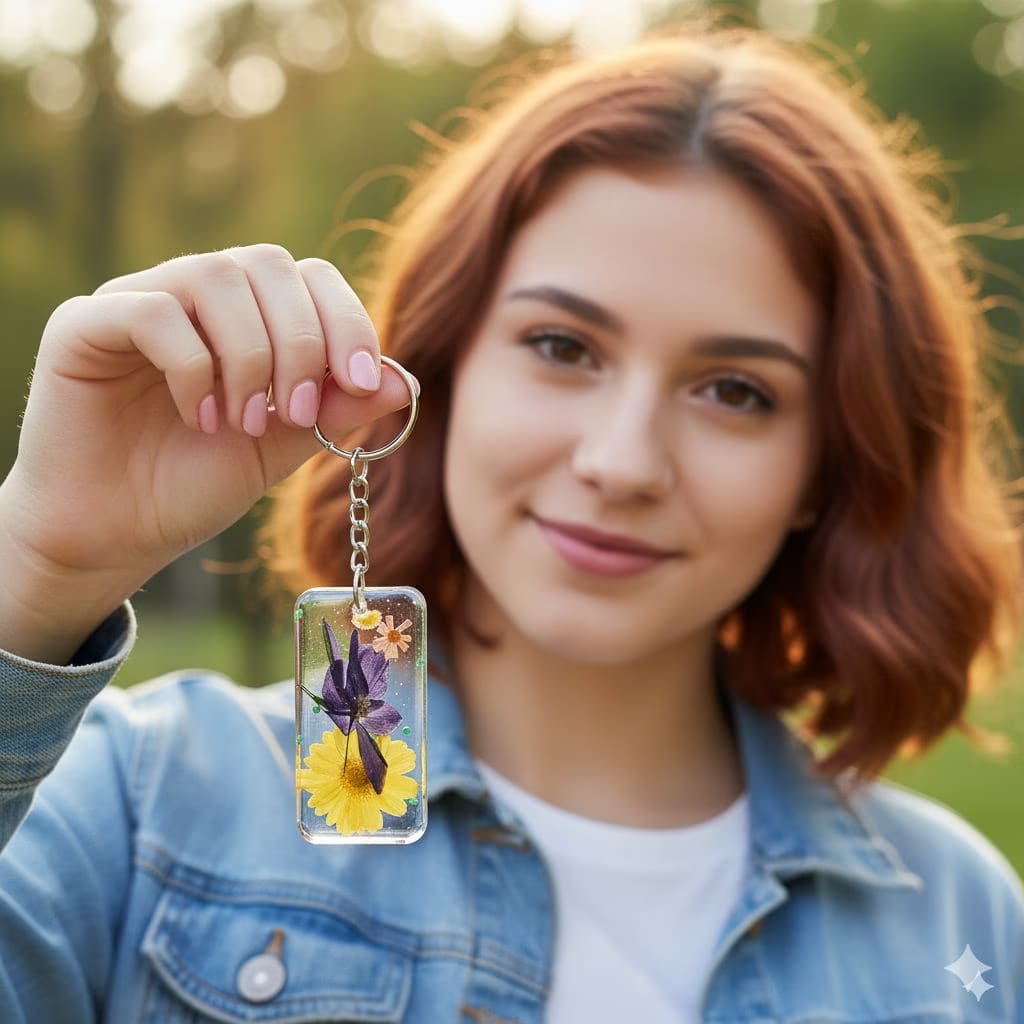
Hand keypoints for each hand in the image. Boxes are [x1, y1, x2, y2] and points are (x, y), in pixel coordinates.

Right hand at [0, 245, 412, 656]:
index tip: (361, 383)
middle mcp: (195, 295)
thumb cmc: (196, 484)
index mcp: (247, 315)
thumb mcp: (282, 448)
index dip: (346, 321)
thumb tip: (405, 380)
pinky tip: (198, 417)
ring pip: (215, 276)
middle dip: (301, 342)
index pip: (310, 277)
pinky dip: (192, 366)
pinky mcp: (85, 323)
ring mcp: (138, 300)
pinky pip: (153, 311)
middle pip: (269, 264)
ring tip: (244, 422)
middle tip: (296, 414)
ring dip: (249, 356)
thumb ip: (336, 411)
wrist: (118, 532)